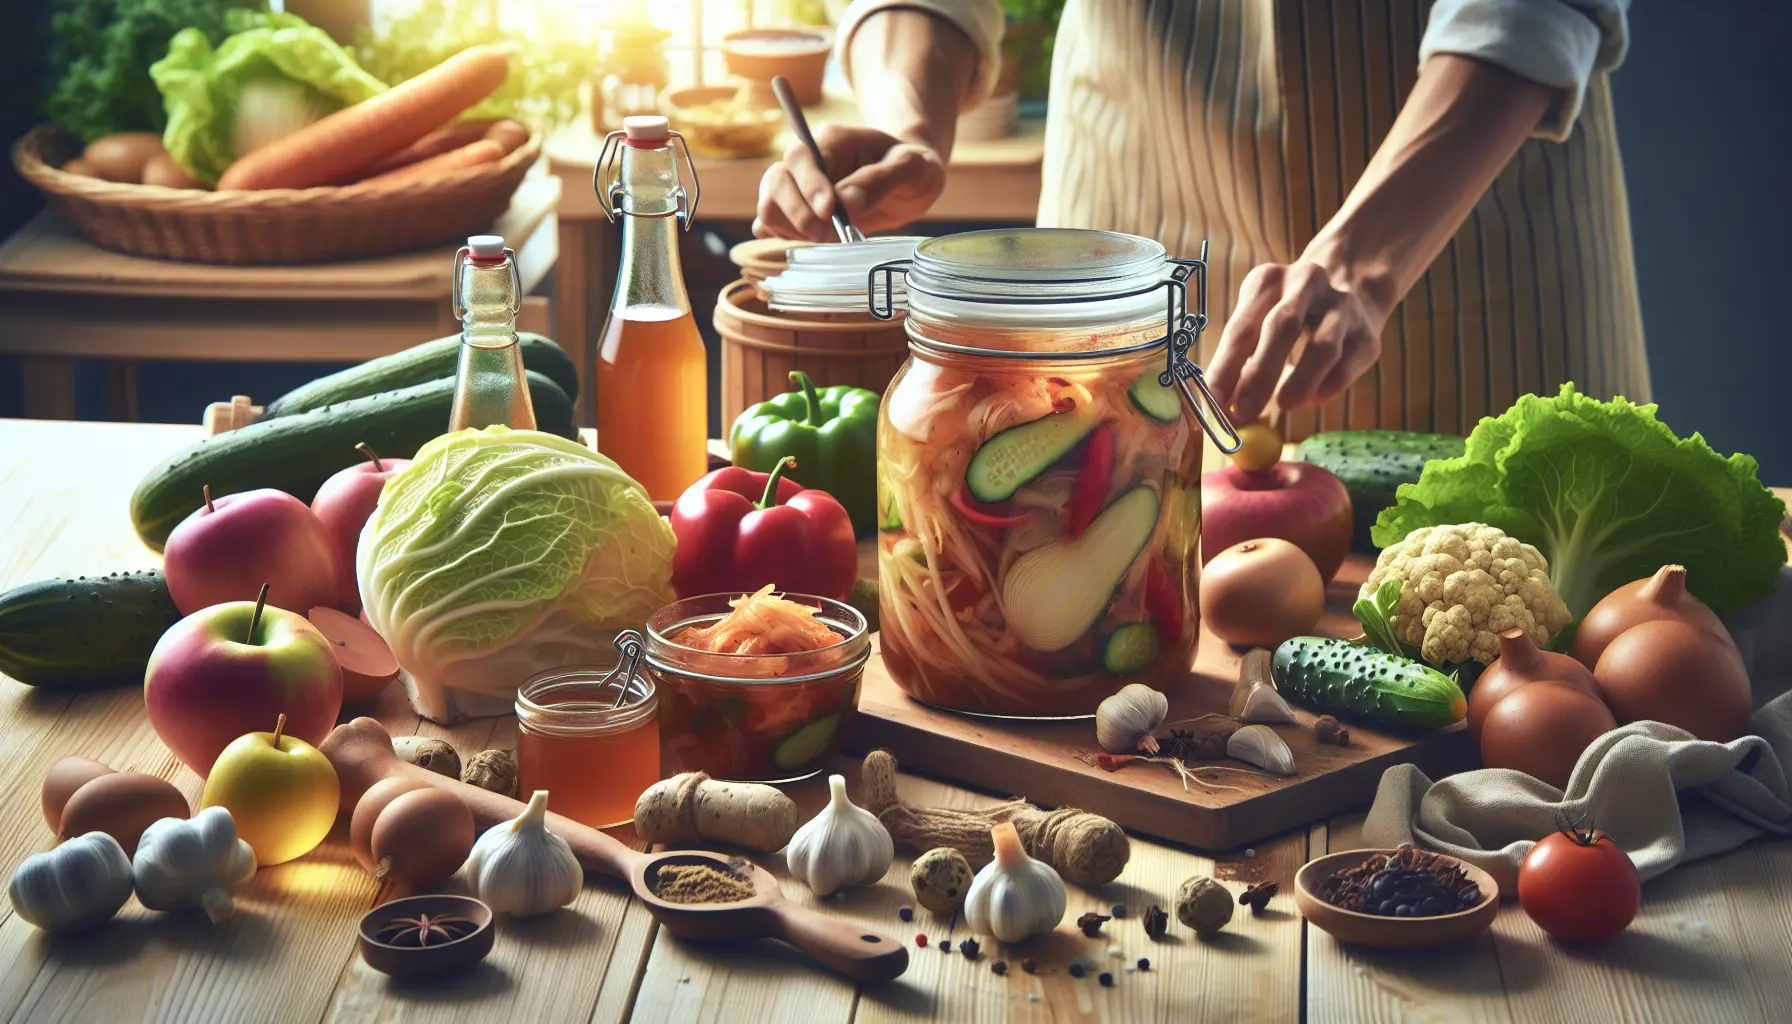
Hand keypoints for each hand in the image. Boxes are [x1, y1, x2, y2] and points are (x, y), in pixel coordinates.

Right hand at [754, 124, 946, 241]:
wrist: (909, 180)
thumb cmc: (913, 167)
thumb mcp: (910, 166)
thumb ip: (879, 179)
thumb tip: (845, 203)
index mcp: (831, 140)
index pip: (802, 158)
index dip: (809, 188)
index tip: (830, 212)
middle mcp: (807, 160)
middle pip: (776, 181)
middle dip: (799, 215)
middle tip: (831, 235)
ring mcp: (796, 186)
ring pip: (768, 206)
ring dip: (792, 230)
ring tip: (828, 240)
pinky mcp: (795, 211)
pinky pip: (772, 225)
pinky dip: (784, 239)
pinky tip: (812, 244)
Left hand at [1206, 259, 1389, 421]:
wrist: (1351, 286)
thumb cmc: (1286, 314)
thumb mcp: (1257, 319)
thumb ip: (1238, 360)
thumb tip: (1220, 409)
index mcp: (1268, 281)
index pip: (1241, 327)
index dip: (1225, 367)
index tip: (1212, 403)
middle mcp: (1307, 284)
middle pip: (1283, 327)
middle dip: (1260, 374)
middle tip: (1244, 412)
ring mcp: (1343, 307)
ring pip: (1324, 348)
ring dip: (1299, 383)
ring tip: (1283, 404)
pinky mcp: (1367, 335)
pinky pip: (1345, 368)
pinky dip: (1324, 388)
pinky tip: (1310, 397)